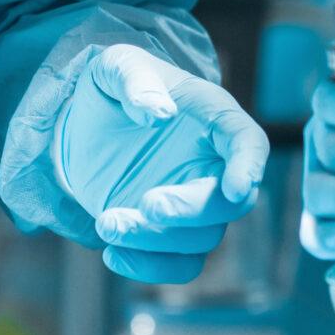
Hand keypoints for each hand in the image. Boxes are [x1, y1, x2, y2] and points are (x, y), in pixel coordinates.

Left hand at [50, 44, 269, 284]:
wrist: (84, 122)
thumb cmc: (111, 85)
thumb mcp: (115, 67)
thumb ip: (137, 81)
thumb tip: (160, 114)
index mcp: (213, 118)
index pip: (248, 143)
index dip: (249, 167)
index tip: (236, 189)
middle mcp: (213, 165)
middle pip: (229, 203)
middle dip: (191, 211)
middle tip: (146, 205)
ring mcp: (193, 202)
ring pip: (200, 239)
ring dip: (156, 241)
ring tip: (107, 223)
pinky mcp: (169, 231)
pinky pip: (178, 264)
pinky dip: (150, 268)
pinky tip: (114, 254)